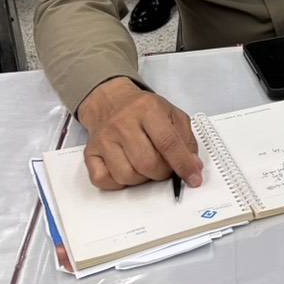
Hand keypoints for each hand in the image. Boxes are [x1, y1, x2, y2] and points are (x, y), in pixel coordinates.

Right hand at [76, 77, 203, 190]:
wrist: (110, 100)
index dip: (183, 164)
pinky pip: (103, 180)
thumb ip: (186, 139)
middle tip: (166, 168)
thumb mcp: (171, 113)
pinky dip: (118, 183)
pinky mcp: (90, 153)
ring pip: (127, 175)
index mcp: (148, 109)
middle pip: (148, 163)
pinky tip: (127, 169)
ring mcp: (104, 139)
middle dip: (163, 173)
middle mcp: (123, 124)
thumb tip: (193, 166)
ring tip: (146, 166)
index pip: (168, 142)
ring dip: (142, 179)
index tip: (194, 178)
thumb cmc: (144, 109)